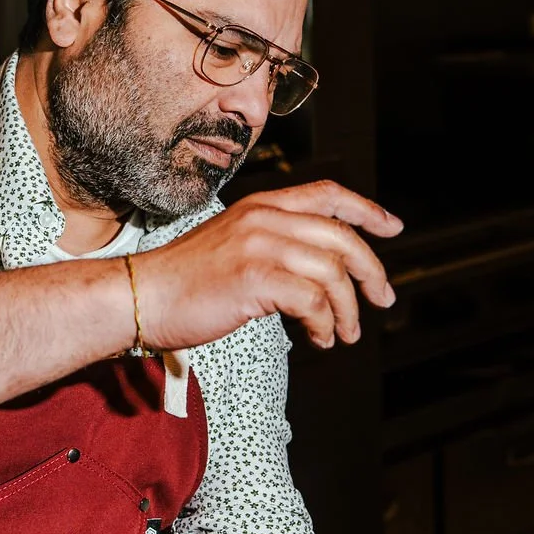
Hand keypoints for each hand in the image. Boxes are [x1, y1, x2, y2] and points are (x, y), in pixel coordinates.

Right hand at [135, 181, 402, 351]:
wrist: (141, 295)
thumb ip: (271, 243)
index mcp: (260, 206)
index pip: (327, 194)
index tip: (392, 227)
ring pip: (332, 272)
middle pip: (341, 236)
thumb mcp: (232, 244)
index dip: (367, 209)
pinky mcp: (255, 277)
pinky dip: (324, 325)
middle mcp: (264, 218)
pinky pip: (313, 301)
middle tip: (382, 299)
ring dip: (348, 310)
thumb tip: (319, 270)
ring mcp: (259, 246)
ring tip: (343, 334)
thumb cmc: (184, 281)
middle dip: (371, 270)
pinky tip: (318, 339)